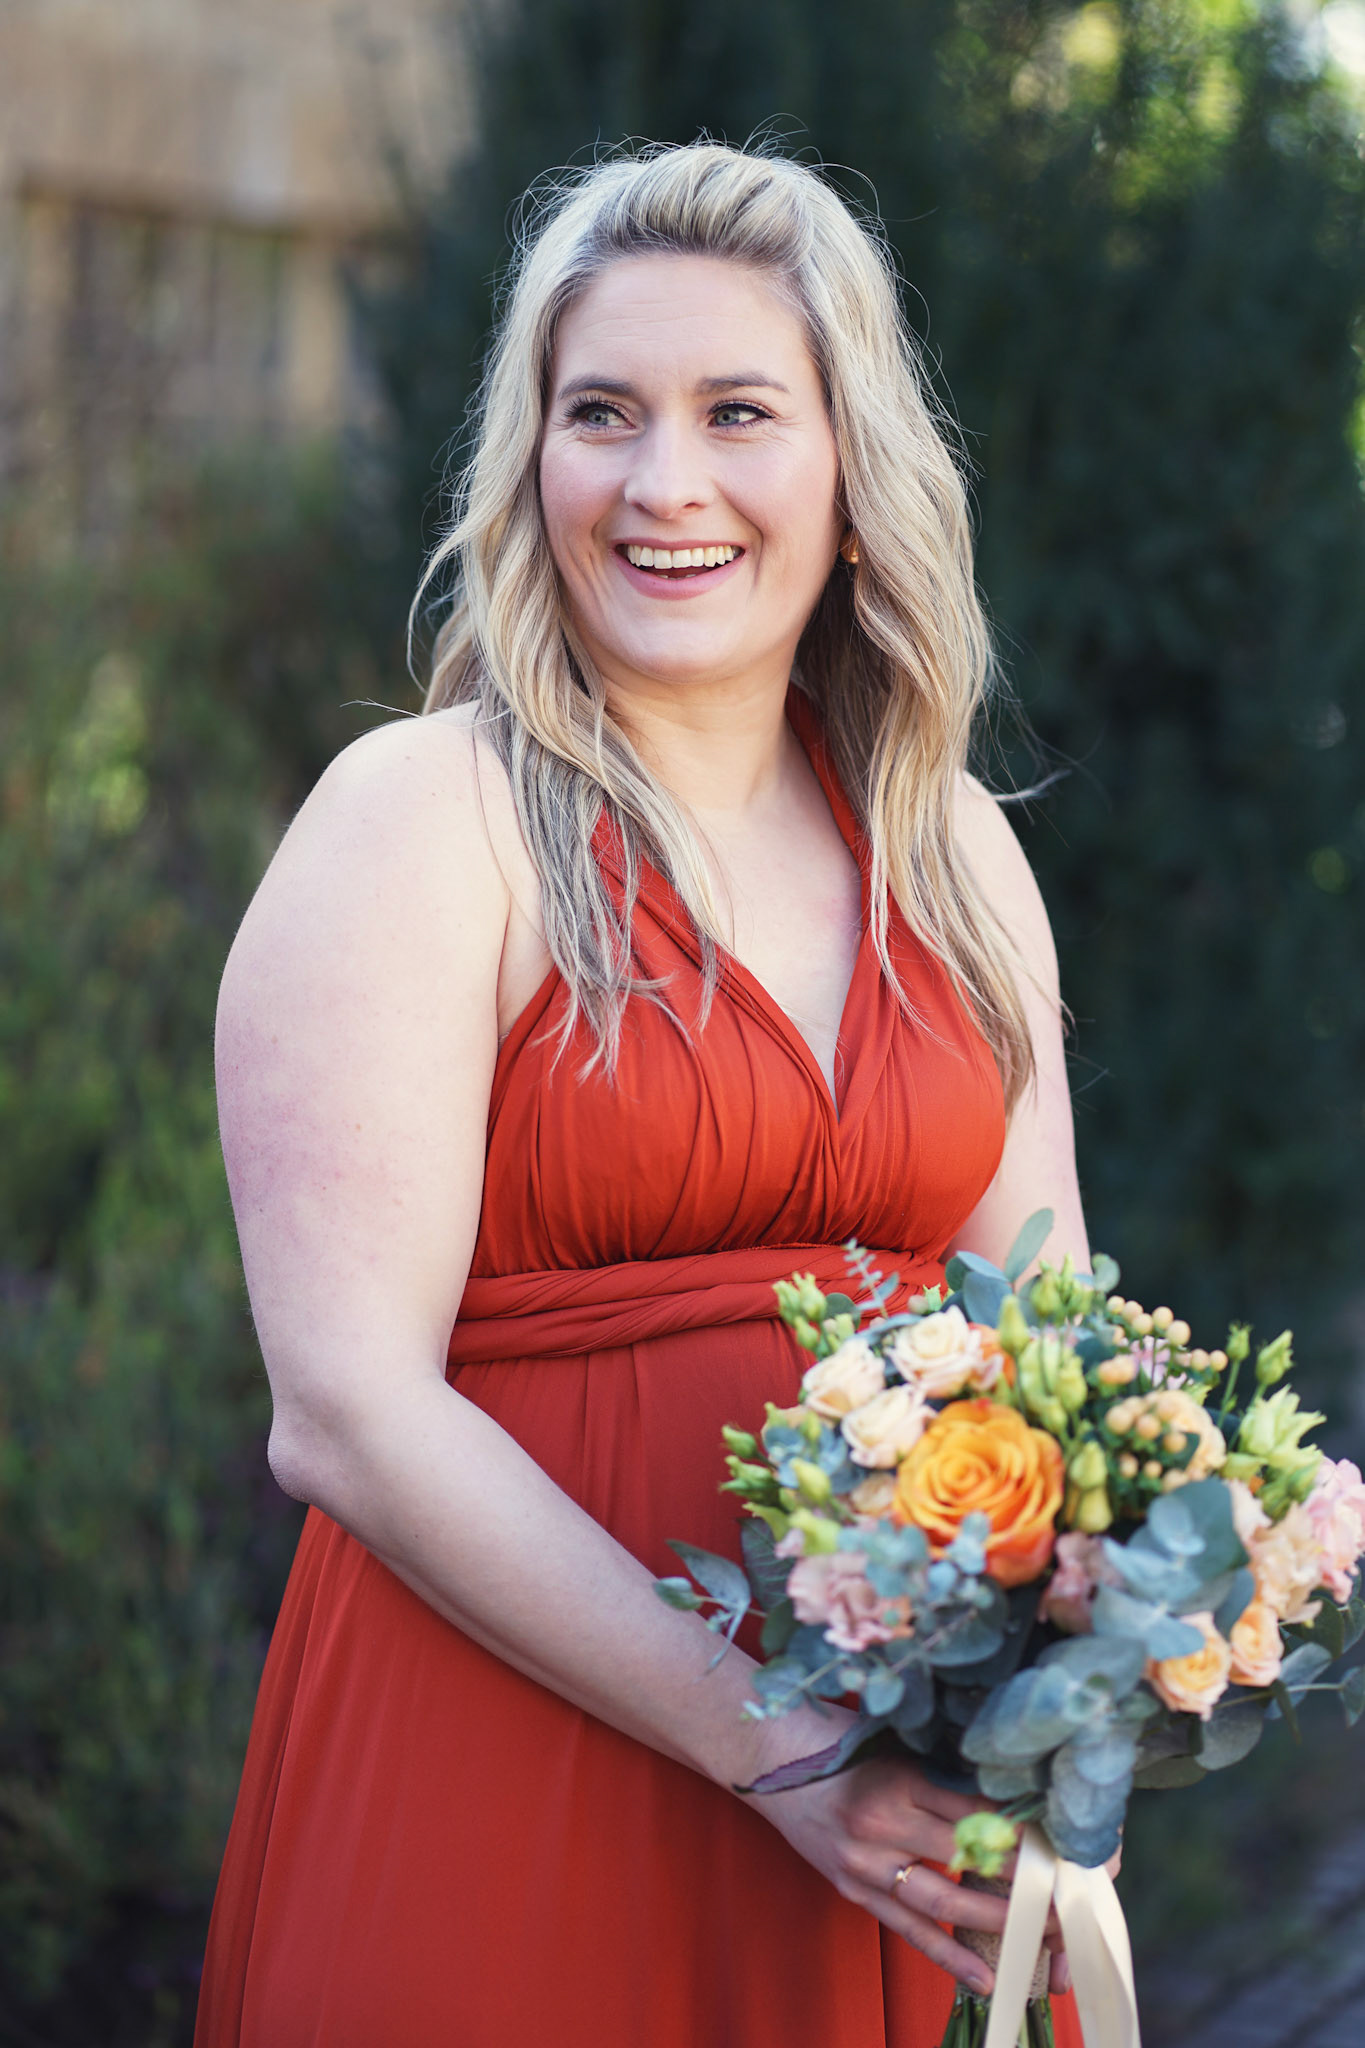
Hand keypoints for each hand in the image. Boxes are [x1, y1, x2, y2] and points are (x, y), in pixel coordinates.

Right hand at [745, 1752, 1069, 1995]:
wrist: (772, 1760)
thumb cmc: (843, 1742)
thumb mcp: (898, 1744)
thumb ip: (947, 1771)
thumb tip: (1015, 1792)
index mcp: (900, 1777)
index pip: (978, 1809)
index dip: (1026, 1830)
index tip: (1067, 1843)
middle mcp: (883, 1822)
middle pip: (970, 1857)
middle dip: (1024, 1881)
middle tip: (1071, 1896)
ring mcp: (866, 1863)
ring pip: (945, 1902)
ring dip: (999, 1921)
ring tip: (1044, 1936)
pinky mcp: (855, 1891)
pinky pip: (908, 1930)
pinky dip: (948, 1958)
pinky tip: (985, 1979)